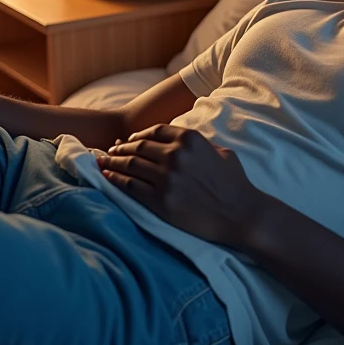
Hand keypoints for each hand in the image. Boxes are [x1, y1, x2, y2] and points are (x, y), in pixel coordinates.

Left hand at [97, 124, 263, 248]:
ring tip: (102, 163)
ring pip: (130, 164)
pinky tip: (106, 178)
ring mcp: (167, 178)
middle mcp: (175, 154)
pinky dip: (115, 180)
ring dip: (112, 162)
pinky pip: (130, 186)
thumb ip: (198, 144)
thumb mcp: (220, 152)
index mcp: (190, 139)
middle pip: (138, 146)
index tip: (128, 140)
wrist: (241, 214)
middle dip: (120, 149)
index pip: (153, 131)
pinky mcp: (161, 201)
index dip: (137, 135)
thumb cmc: (235, 184)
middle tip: (109, 152)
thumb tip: (177, 142)